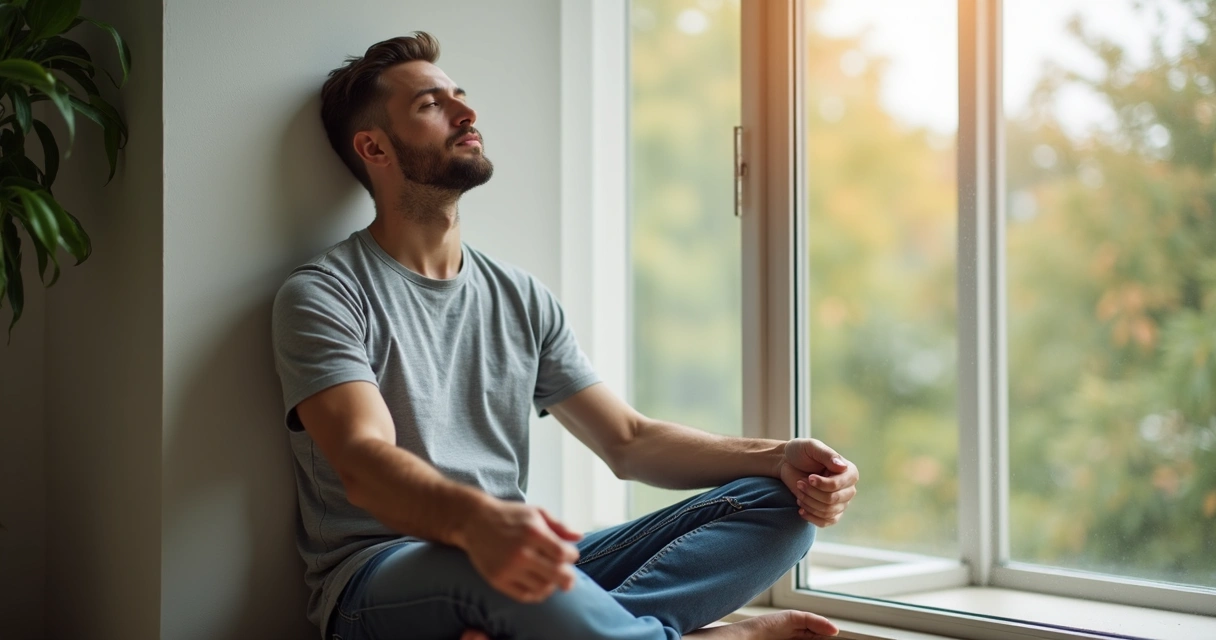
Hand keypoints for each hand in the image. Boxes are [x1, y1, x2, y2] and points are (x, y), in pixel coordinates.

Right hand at [456, 500, 581, 603]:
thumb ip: (559, 525)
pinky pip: (525, 595)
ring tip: (551, 578)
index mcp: (533, 533)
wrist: (474, 521)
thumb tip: (580, 537)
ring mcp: (508, 569)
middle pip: (557, 575)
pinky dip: (537, 594)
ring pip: (543, 588)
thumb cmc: (509, 516)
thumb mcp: (536, 512)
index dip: (572, 556)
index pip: (563, 554)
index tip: (571, 555)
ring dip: (552, 585)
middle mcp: (521, 553)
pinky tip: (539, 585)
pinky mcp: (497, 580)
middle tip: (569, 578)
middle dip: (568, 578)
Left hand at [776, 438, 857, 526]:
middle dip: (811, 493)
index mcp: (849, 471)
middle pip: (832, 500)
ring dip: (808, 502)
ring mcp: (841, 502)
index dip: (821, 484)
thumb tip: (842, 466)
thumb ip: (827, 455)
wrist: (787, 463)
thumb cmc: (800, 452)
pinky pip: (826, 522)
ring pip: (827, 511)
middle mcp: (848, 488)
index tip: (809, 478)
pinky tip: (801, 508)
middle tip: (800, 484)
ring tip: (799, 492)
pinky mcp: (831, 512)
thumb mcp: (812, 447)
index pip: (838, 485)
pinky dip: (811, 517)